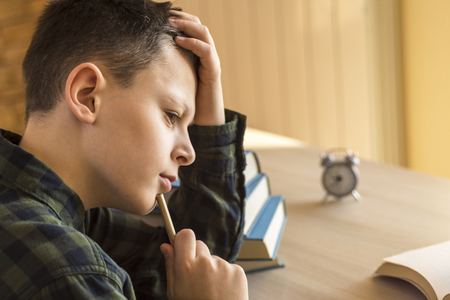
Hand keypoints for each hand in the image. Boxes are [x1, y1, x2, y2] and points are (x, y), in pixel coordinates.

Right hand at [160, 229, 248, 299]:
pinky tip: (222, 291)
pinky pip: (227, 267)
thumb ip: (171, 266)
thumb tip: (165, 246)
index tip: (182, 246)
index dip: (183, 240)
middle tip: (196, 277)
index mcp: (186, 266)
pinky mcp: (237, 271)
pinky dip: (225, 276)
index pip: (185, 235)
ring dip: (211, 269)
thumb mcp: (175, 291)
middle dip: (197, 256)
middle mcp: (205, 262)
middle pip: (200, 245)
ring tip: (211, 290)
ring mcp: (223, 265)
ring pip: (213, 259)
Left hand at [169, 11, 224, 125]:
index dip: (179, 19)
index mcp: (196, 54)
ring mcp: (211, 61)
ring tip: (171, 23)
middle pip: (198, 25)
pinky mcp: (213, 71)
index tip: (160, 16)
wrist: (204, 121)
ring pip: (204, 33)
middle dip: (182, 17)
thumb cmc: (187, 103)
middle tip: (165, 15)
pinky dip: (194, 42)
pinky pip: (206, 50)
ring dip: (187, 25)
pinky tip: (179, 41)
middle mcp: (206, 55)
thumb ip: (163, 69)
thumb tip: (138, 62)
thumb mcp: (172, 81)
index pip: (191, 28)